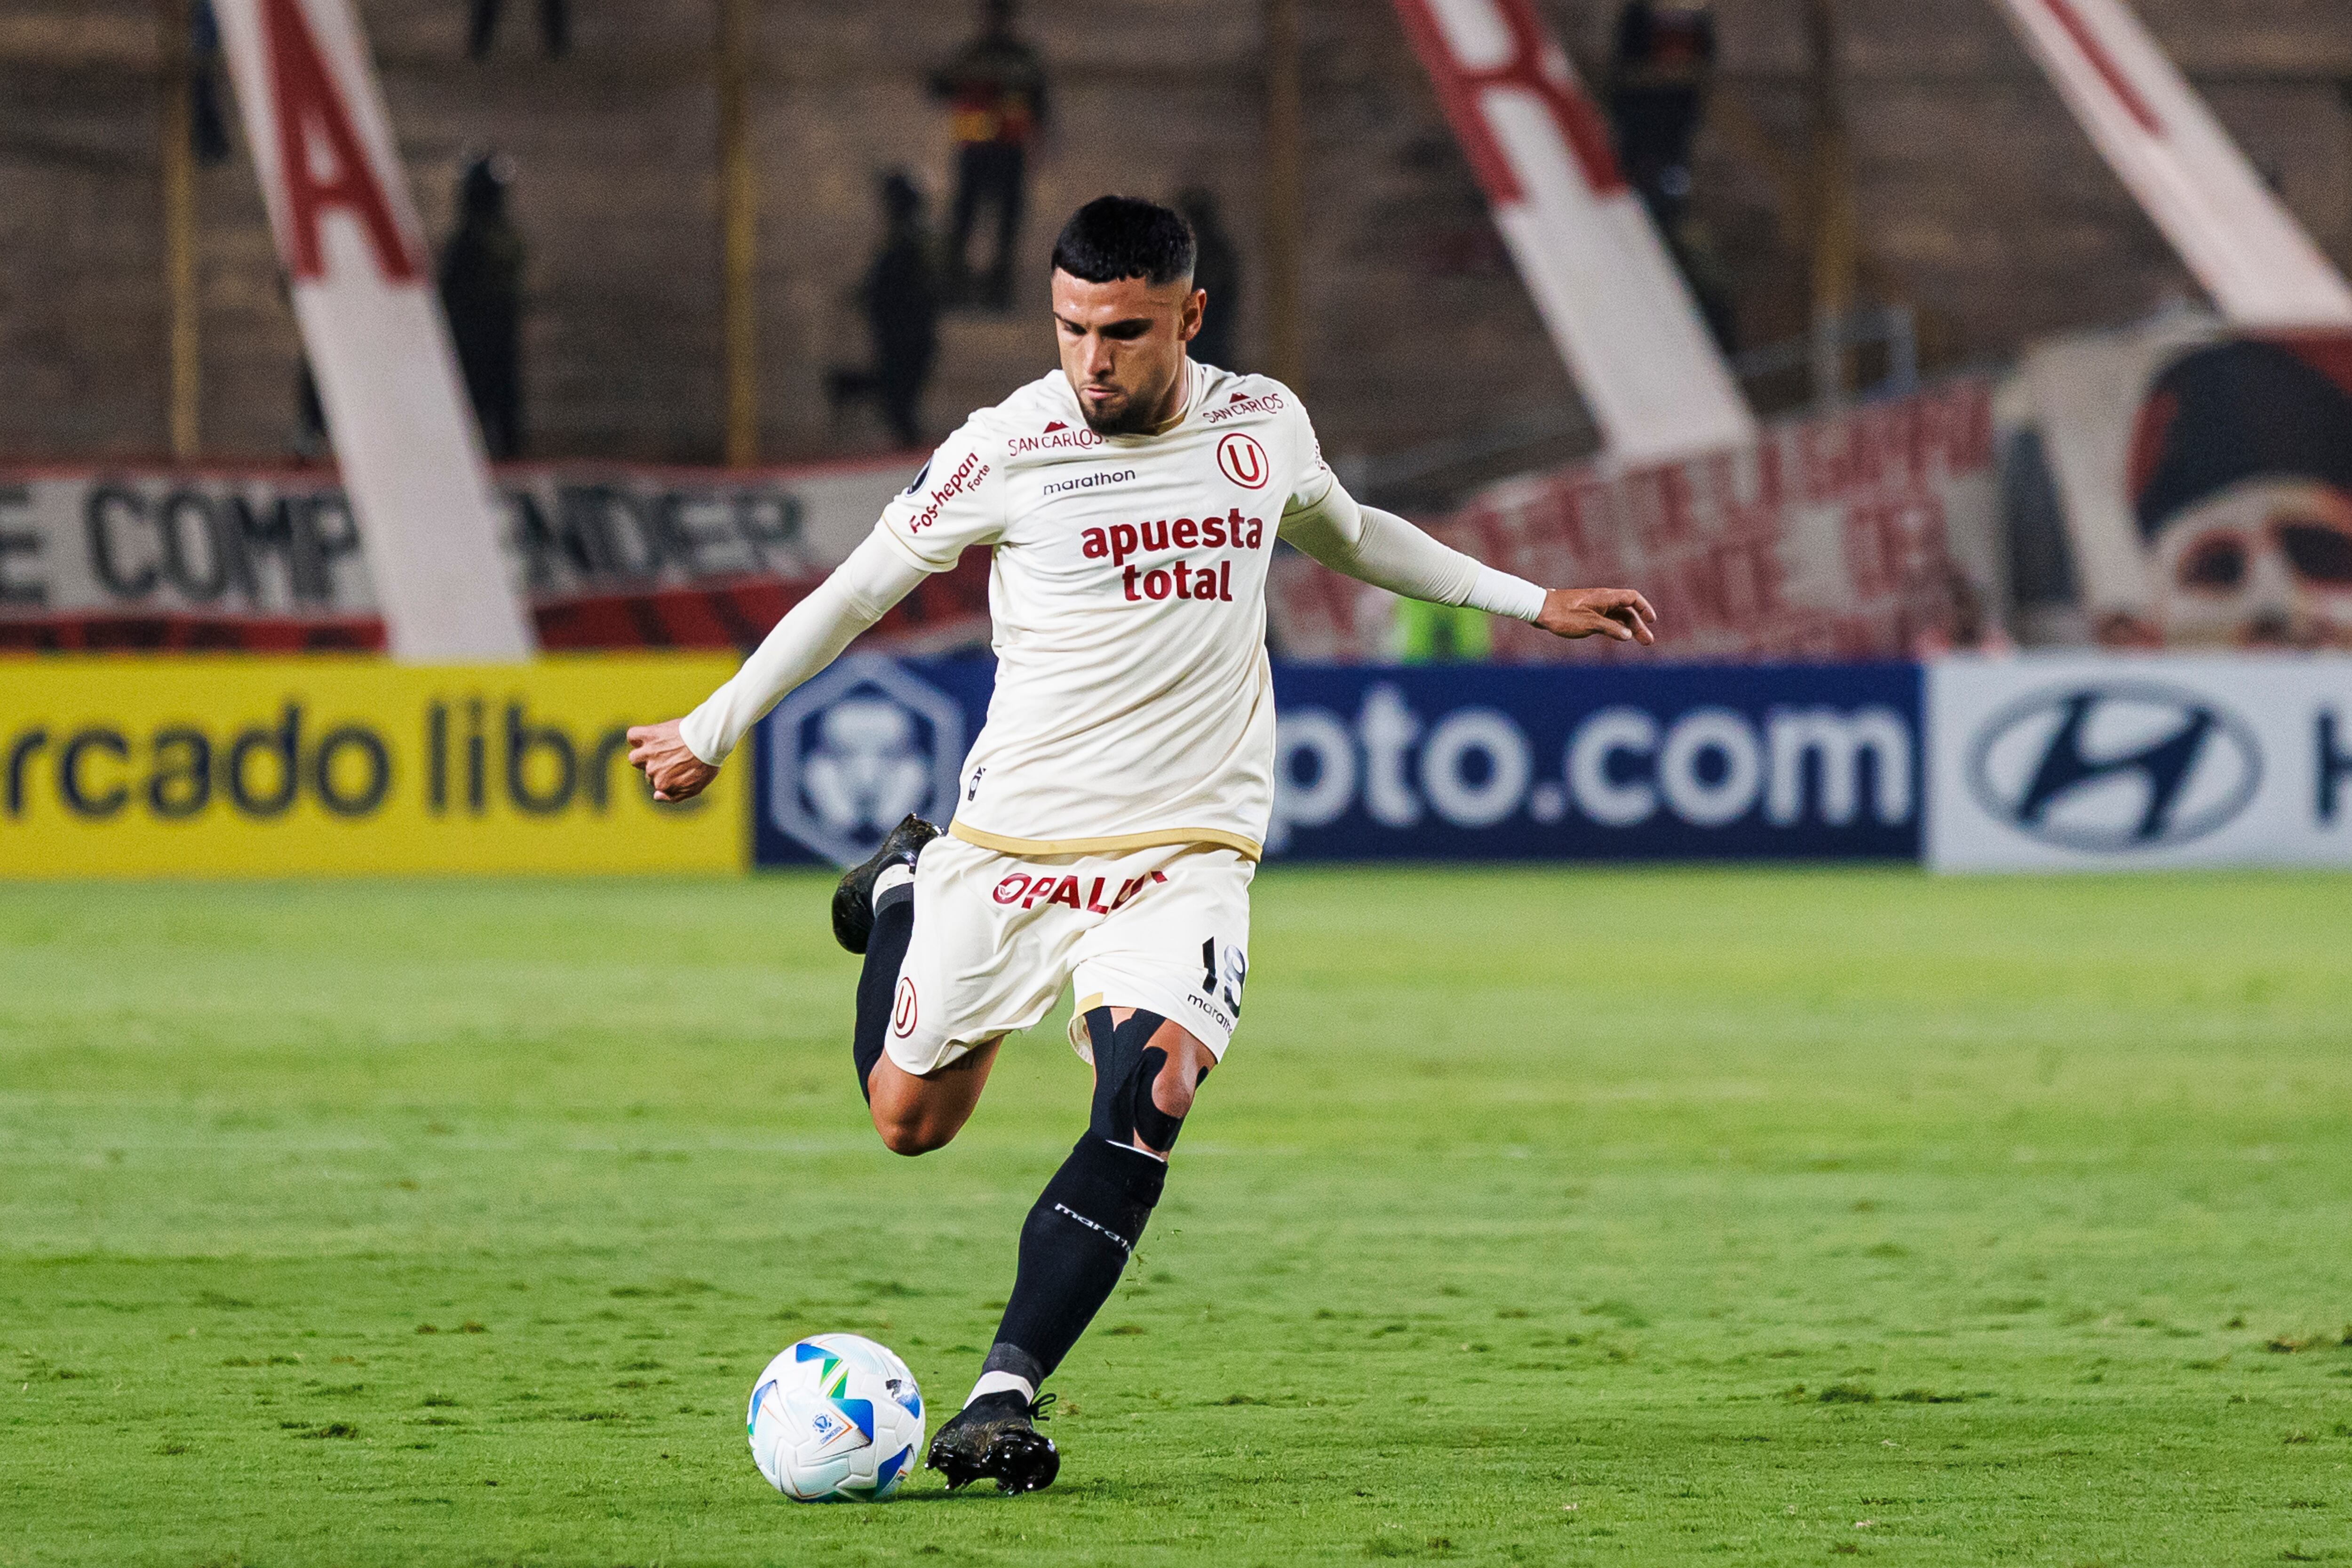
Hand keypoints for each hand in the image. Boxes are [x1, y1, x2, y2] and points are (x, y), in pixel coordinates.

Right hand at [626, 719, 719, 802]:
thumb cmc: (705, 764)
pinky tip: (648, 736)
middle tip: (675, 755)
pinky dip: (637, 736)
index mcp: (661, 784)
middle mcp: (652, 770)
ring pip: (634, 758)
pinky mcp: (648, 734)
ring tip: (659, 748)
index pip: (655, 783)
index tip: (679, 767)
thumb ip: (673, 797)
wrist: (709, 741)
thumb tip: (655, 796)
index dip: (667, 775)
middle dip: (658, 765)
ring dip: (643, 755)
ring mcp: (649, 752)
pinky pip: (633, 736)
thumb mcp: (695, 788)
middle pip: (647, 771)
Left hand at [1536, 587, 1657, 644]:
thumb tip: (1628, 635)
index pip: (1632, 598)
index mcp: (1605, 597)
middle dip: (1639, 625)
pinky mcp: (1587, 614)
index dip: (1644, 608)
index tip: (1651, 621)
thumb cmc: (1562, 615)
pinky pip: (1607, 620)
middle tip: (1648, 642)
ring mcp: (1595, 607)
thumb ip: (1610, 629)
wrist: (1539, 610)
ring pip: (1618, 616)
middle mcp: (1602, 600)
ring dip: (1629, 628)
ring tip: (1639, 642)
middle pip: (1627, 610)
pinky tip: (1620, 637)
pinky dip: (1616, 628)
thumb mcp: (1589, 624)